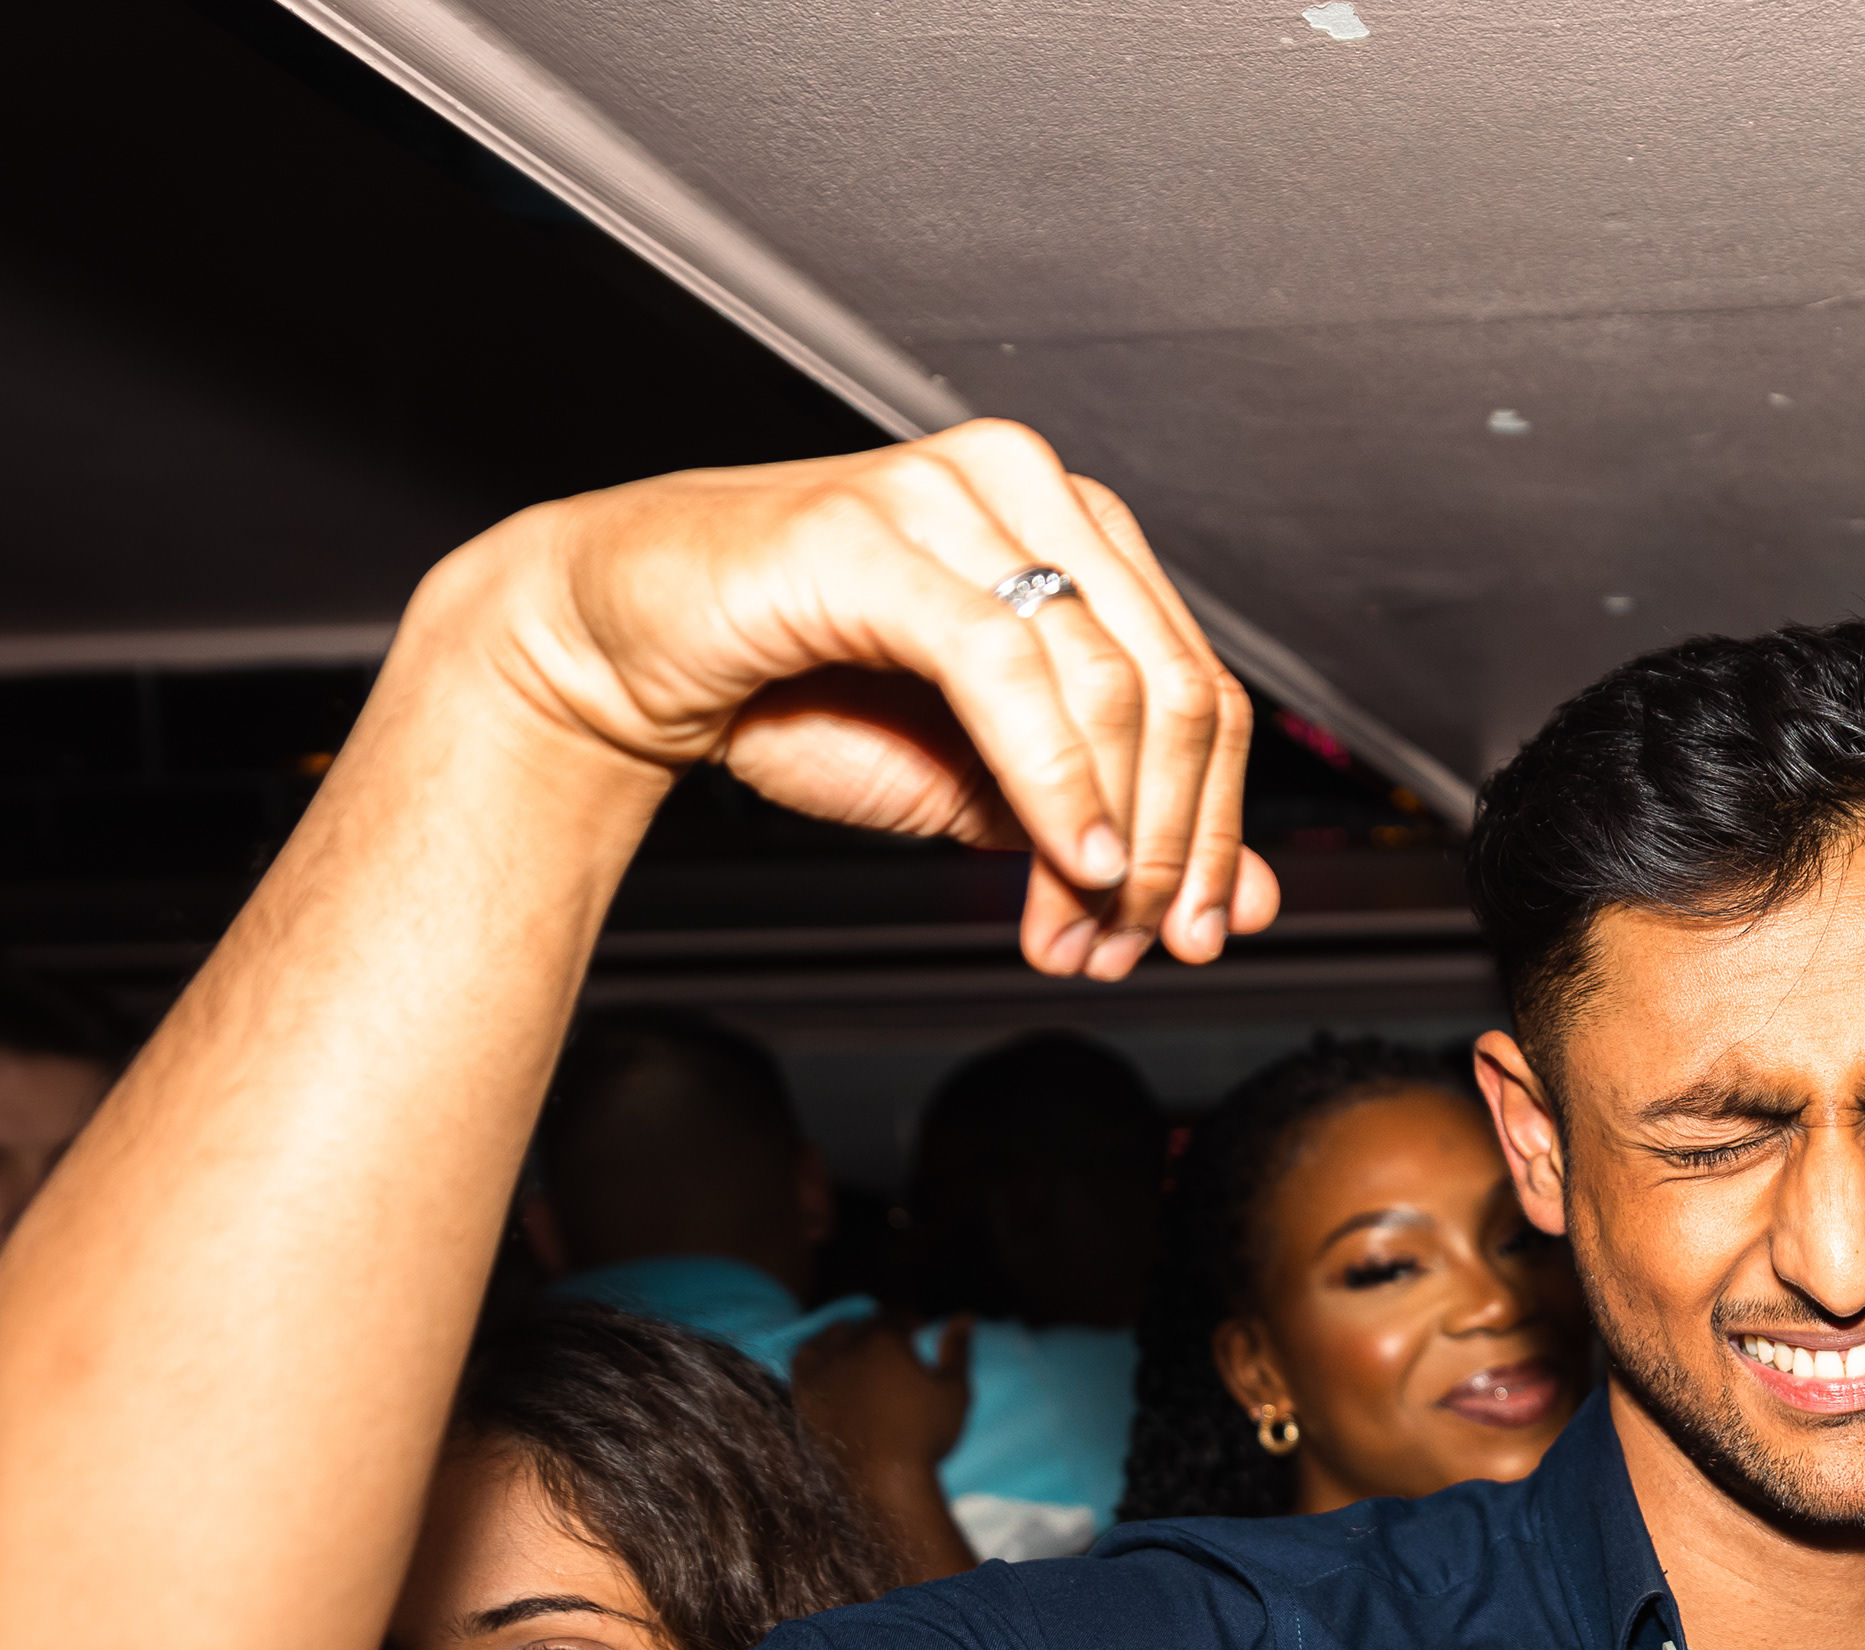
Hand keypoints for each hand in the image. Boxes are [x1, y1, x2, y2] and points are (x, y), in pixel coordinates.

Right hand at [457, 422, 1276, 977]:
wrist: (618, 656)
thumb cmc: (796, 701)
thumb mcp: (985, 787)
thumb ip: (1111, 823)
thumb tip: (1245, 900)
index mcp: (1076, 529)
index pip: (1199, 686)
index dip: (1213, 825)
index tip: (1194, 934)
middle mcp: (1029, 489)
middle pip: (1173, 687)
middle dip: (1173, 842)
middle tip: (1143, 946)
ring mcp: (950, 496)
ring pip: (1105, 680)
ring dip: (1115, 832)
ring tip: (1084, 927)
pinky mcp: (870, 534)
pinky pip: (1005, 668)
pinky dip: (1056, 780)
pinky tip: (1071, 859)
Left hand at [792, 1314, 984, 1582]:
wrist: (884, 1482)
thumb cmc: (926, 1436)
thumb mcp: (955, 1391)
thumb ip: (957, 1349)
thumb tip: (964, 1316)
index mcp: (886, 1340)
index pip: (898, 1315)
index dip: (913, 1322)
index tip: (920, 1334)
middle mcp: (849, 1347)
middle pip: (864, 1324)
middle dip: (881, 1330)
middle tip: (895, 1351)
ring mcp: (822, 1370)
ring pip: (831, 1336)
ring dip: (847, 1337)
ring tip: (861, 1355)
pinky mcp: (803, 1393)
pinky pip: (804, 1358)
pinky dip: (818, 1355)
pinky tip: (832, 1367)